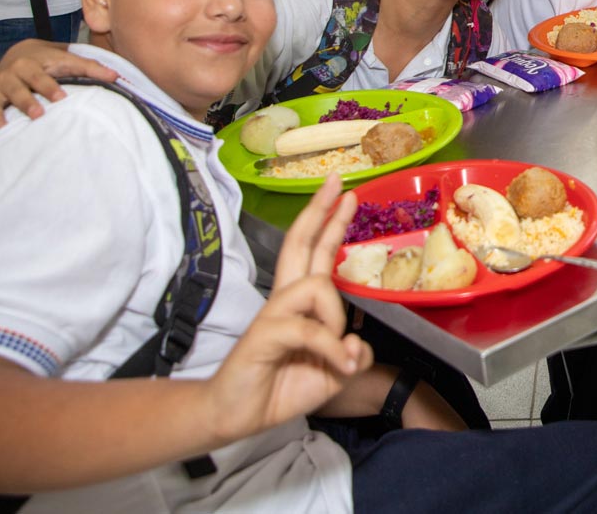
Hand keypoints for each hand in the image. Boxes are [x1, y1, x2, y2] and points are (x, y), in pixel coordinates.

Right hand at [0, 40, 116, 137]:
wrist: (19, 53)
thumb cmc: (50, 61)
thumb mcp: (68, 59)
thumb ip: (91, 67)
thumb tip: (117, 76)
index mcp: (34, 64)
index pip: (43, 75)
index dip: (51, 86)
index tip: (62, 98)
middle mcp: (12, 74)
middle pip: (17, 87)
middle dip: (26, 100)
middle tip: (38, 114)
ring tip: (2, 128)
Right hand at [205, 177, 372, 444]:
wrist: (241, 416)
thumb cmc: (283, 388)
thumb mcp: (334, 371)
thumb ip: (352, 353)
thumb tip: (356, 344)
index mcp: (299, 302)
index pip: (316, 253)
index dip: (330, 223)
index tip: (345, 195)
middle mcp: (285, 299)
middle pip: (300, 243)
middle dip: (320, 211)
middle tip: (337, 181)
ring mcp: (273, 313)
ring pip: (317, 287)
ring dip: (337, 321)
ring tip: (338, 355)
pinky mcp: (265, 333)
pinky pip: (311, 330)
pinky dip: (332, 350)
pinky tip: (339, 367)